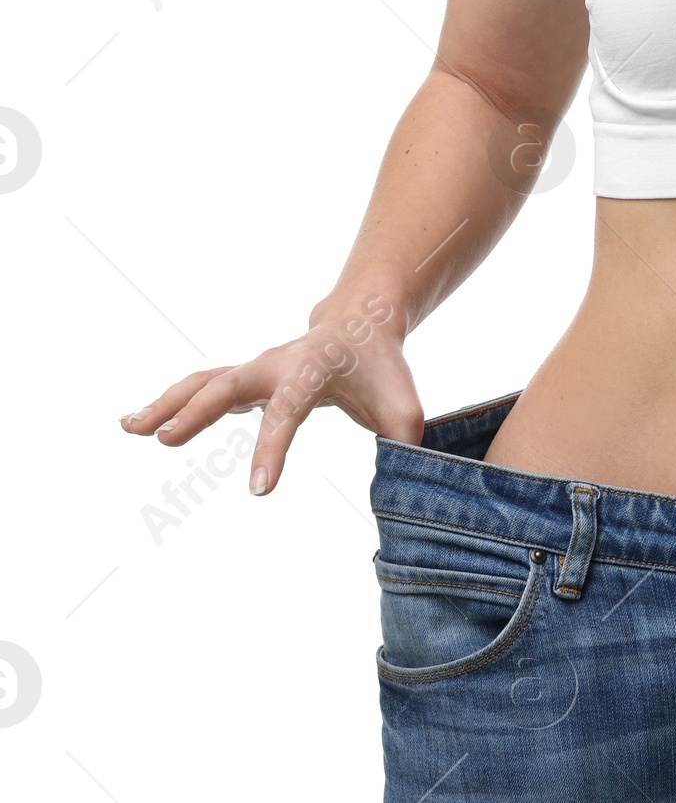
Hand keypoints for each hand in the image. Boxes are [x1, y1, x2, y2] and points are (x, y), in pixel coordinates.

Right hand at [118, 292, 423, 495]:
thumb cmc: (382, 369)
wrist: (363, 322)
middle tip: (165, 440)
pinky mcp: (245, 378)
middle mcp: (278, 364)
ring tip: (130, 428)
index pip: (288, 409)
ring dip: (168, 404)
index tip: (258, 491)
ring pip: (206, 381)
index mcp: (315, 370)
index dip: (272, 449)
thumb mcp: (404, 405)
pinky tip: (134, 425)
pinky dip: (170, 403)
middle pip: (231, 383)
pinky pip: (201, 388)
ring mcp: (257, 369)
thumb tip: (399, 494)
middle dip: (199, 410)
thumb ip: (403, 444)